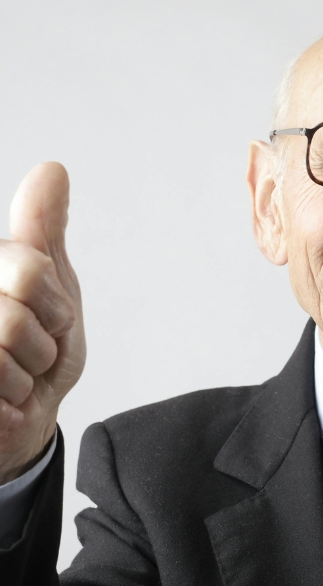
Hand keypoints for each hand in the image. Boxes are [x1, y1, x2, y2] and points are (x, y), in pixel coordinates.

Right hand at [0, 163, 84, 482]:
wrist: (24, 416)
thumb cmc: (37, 350)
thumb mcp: (52, 285)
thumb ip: (42, 230)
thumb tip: (52, 170)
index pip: (30, 269)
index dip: (55, 305)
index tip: (48, 318)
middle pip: (15, 316)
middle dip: (40, 345)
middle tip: (29, 354)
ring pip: (6, 352)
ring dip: (25, 377)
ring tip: (13, 378)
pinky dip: (11, 406)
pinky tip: (2, 403)